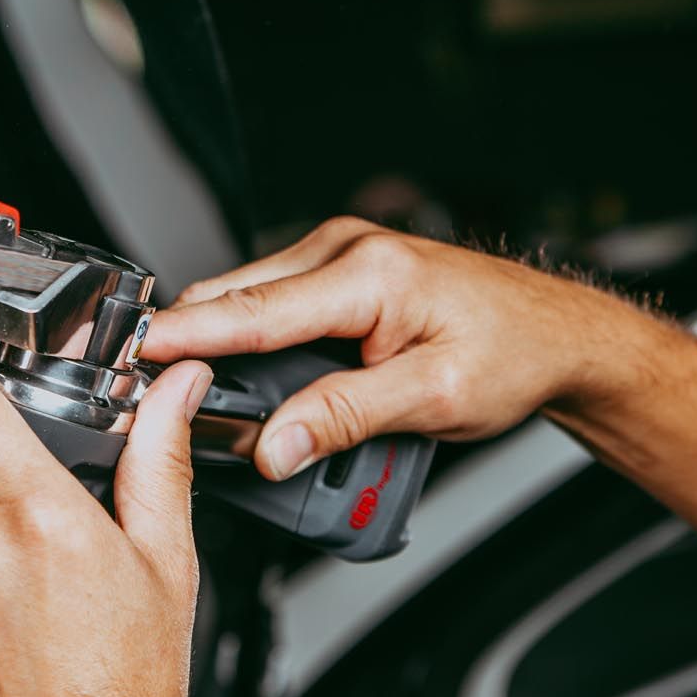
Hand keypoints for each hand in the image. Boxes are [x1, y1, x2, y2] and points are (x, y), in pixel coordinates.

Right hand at [141, 216, 652, 479]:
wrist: (560, 336)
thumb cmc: (514, 354)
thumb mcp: (431, 400)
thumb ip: (343, 419)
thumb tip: (274, 446)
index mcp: (367, 273)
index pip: (254, 310)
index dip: (188, 336)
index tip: (136, 354)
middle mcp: (345, 251)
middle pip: (237, 300)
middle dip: (196, 347)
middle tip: (162, 403)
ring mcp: (341, 257)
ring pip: (251, 302)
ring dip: (230, 349)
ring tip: (221, 409)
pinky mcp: (342, 273)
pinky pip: (275, 305)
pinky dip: (257, 342)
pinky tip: (262, 383)